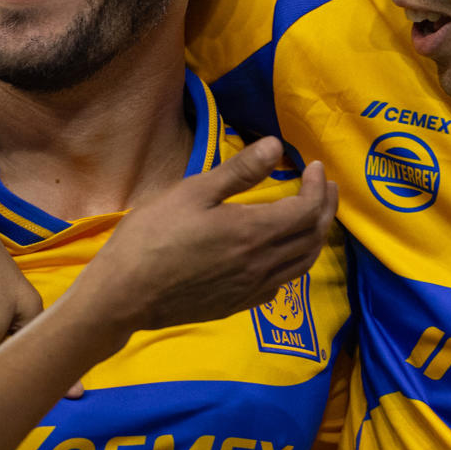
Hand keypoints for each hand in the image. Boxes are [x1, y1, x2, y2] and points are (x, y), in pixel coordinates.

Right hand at [76, 137, 337, 331]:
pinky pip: (282, 283)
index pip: (306, 210)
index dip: (316, 187)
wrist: (125, 294)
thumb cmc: (152, 236)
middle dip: (325, 208)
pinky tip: (282, 253)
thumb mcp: (192, 192)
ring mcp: (252, 289)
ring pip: (302, 263)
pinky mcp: (239, 304)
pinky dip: (294, 262)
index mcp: (253, 232)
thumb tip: (276, 145)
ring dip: (315, 237)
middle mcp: (262, 264)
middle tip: (324, 186)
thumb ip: (239, 171)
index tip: (313, 166)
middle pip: (312, 237)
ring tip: (313, 217)